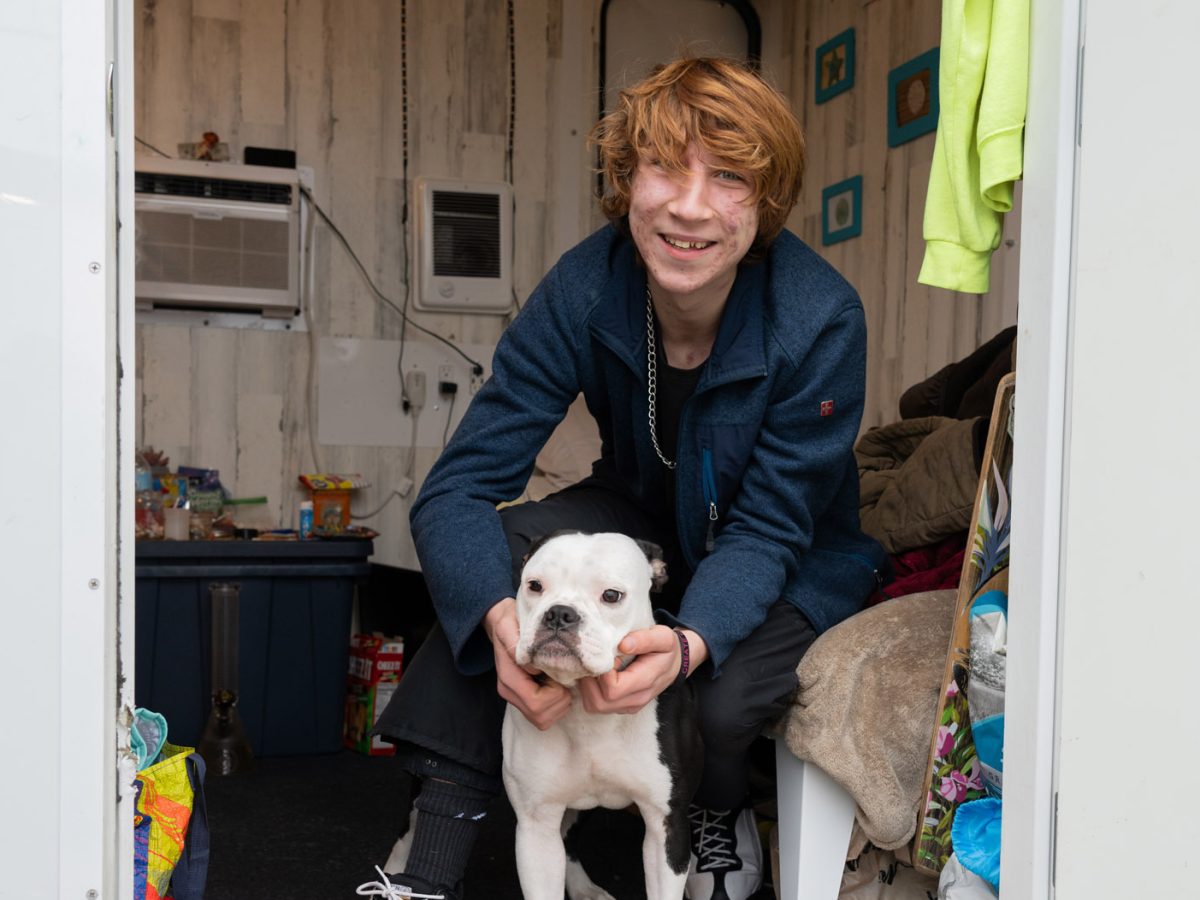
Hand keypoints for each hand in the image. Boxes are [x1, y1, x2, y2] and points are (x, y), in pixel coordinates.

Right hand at [484, 597, 571, 729]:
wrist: (501, 623)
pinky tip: (554, 686)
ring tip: (558, 681)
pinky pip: (542, 718)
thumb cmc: (510, 621)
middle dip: (559, 699)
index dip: (555, 690)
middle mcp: (508, 691)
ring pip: (542, 720)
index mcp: (507, 676)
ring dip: (558, 703)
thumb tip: (532, 665)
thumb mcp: (510, 623)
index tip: (559, 670)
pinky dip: (554, 706)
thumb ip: (516, 641)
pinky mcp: (522, 700)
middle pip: (540, 715)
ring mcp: (514, 698)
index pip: (536, 701)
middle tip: (562, 677)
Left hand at [577, 625, 705, 714]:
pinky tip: (598, 673)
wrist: (674, 664)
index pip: (612, 689)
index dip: (602, 672)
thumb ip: (645, 639)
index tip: (605, 654)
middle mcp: (635, 701)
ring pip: (594, 705)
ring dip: (587, 685)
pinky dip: (590, 690)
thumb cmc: (666, 649)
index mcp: (646, 683)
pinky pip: (596, 705)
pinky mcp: (620, 707)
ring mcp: (627, 707)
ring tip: (596, 665)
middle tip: (595, 659)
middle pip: (599, 702)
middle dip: (590, 679)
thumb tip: (623, 645)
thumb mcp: (663, 637)